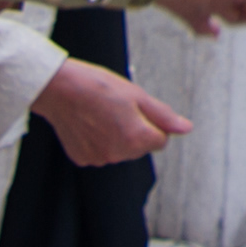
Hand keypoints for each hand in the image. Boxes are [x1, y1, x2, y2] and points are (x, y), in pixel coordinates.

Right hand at [29, 58, 191, 166]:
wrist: (59, 89)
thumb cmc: (98, 87)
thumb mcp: (137, 95)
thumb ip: (163, 116)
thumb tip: (186, 128)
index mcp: (136, 138)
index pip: (161, 140)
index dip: (153, 123)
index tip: (137, 108)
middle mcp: (119, 155)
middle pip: (140, 147)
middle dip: (136, 130)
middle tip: (118, 107)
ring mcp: (99, 159)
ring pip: (121, 150)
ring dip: (117, 135)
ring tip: (101, 113)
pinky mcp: (83, 159)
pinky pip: (101, 152)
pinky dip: (98, 140)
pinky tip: (89, 123)